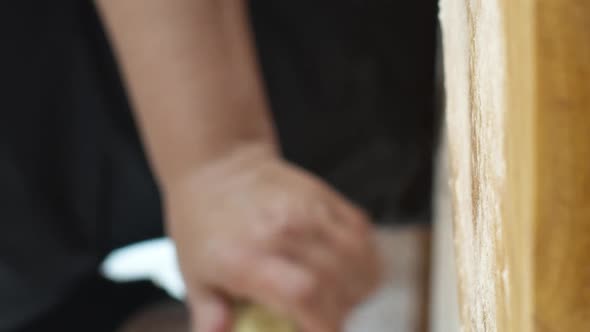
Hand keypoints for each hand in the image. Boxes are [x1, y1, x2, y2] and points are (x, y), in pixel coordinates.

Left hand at [164, 144, 380, 331]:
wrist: (218, 165)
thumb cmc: (203, 220)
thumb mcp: (195, 275)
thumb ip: (210, 315)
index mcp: (246, 256)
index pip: (303, 293)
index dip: (324, 323)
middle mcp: (282, 231)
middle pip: (336, 281)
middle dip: (341, 311)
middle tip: (326, 317)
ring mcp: (307, 209)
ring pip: (357, 256)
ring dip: (359, 286)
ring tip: (341, 295)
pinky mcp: (324, 196)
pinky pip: (361, 231)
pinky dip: (365, 257)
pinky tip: (350, 269)